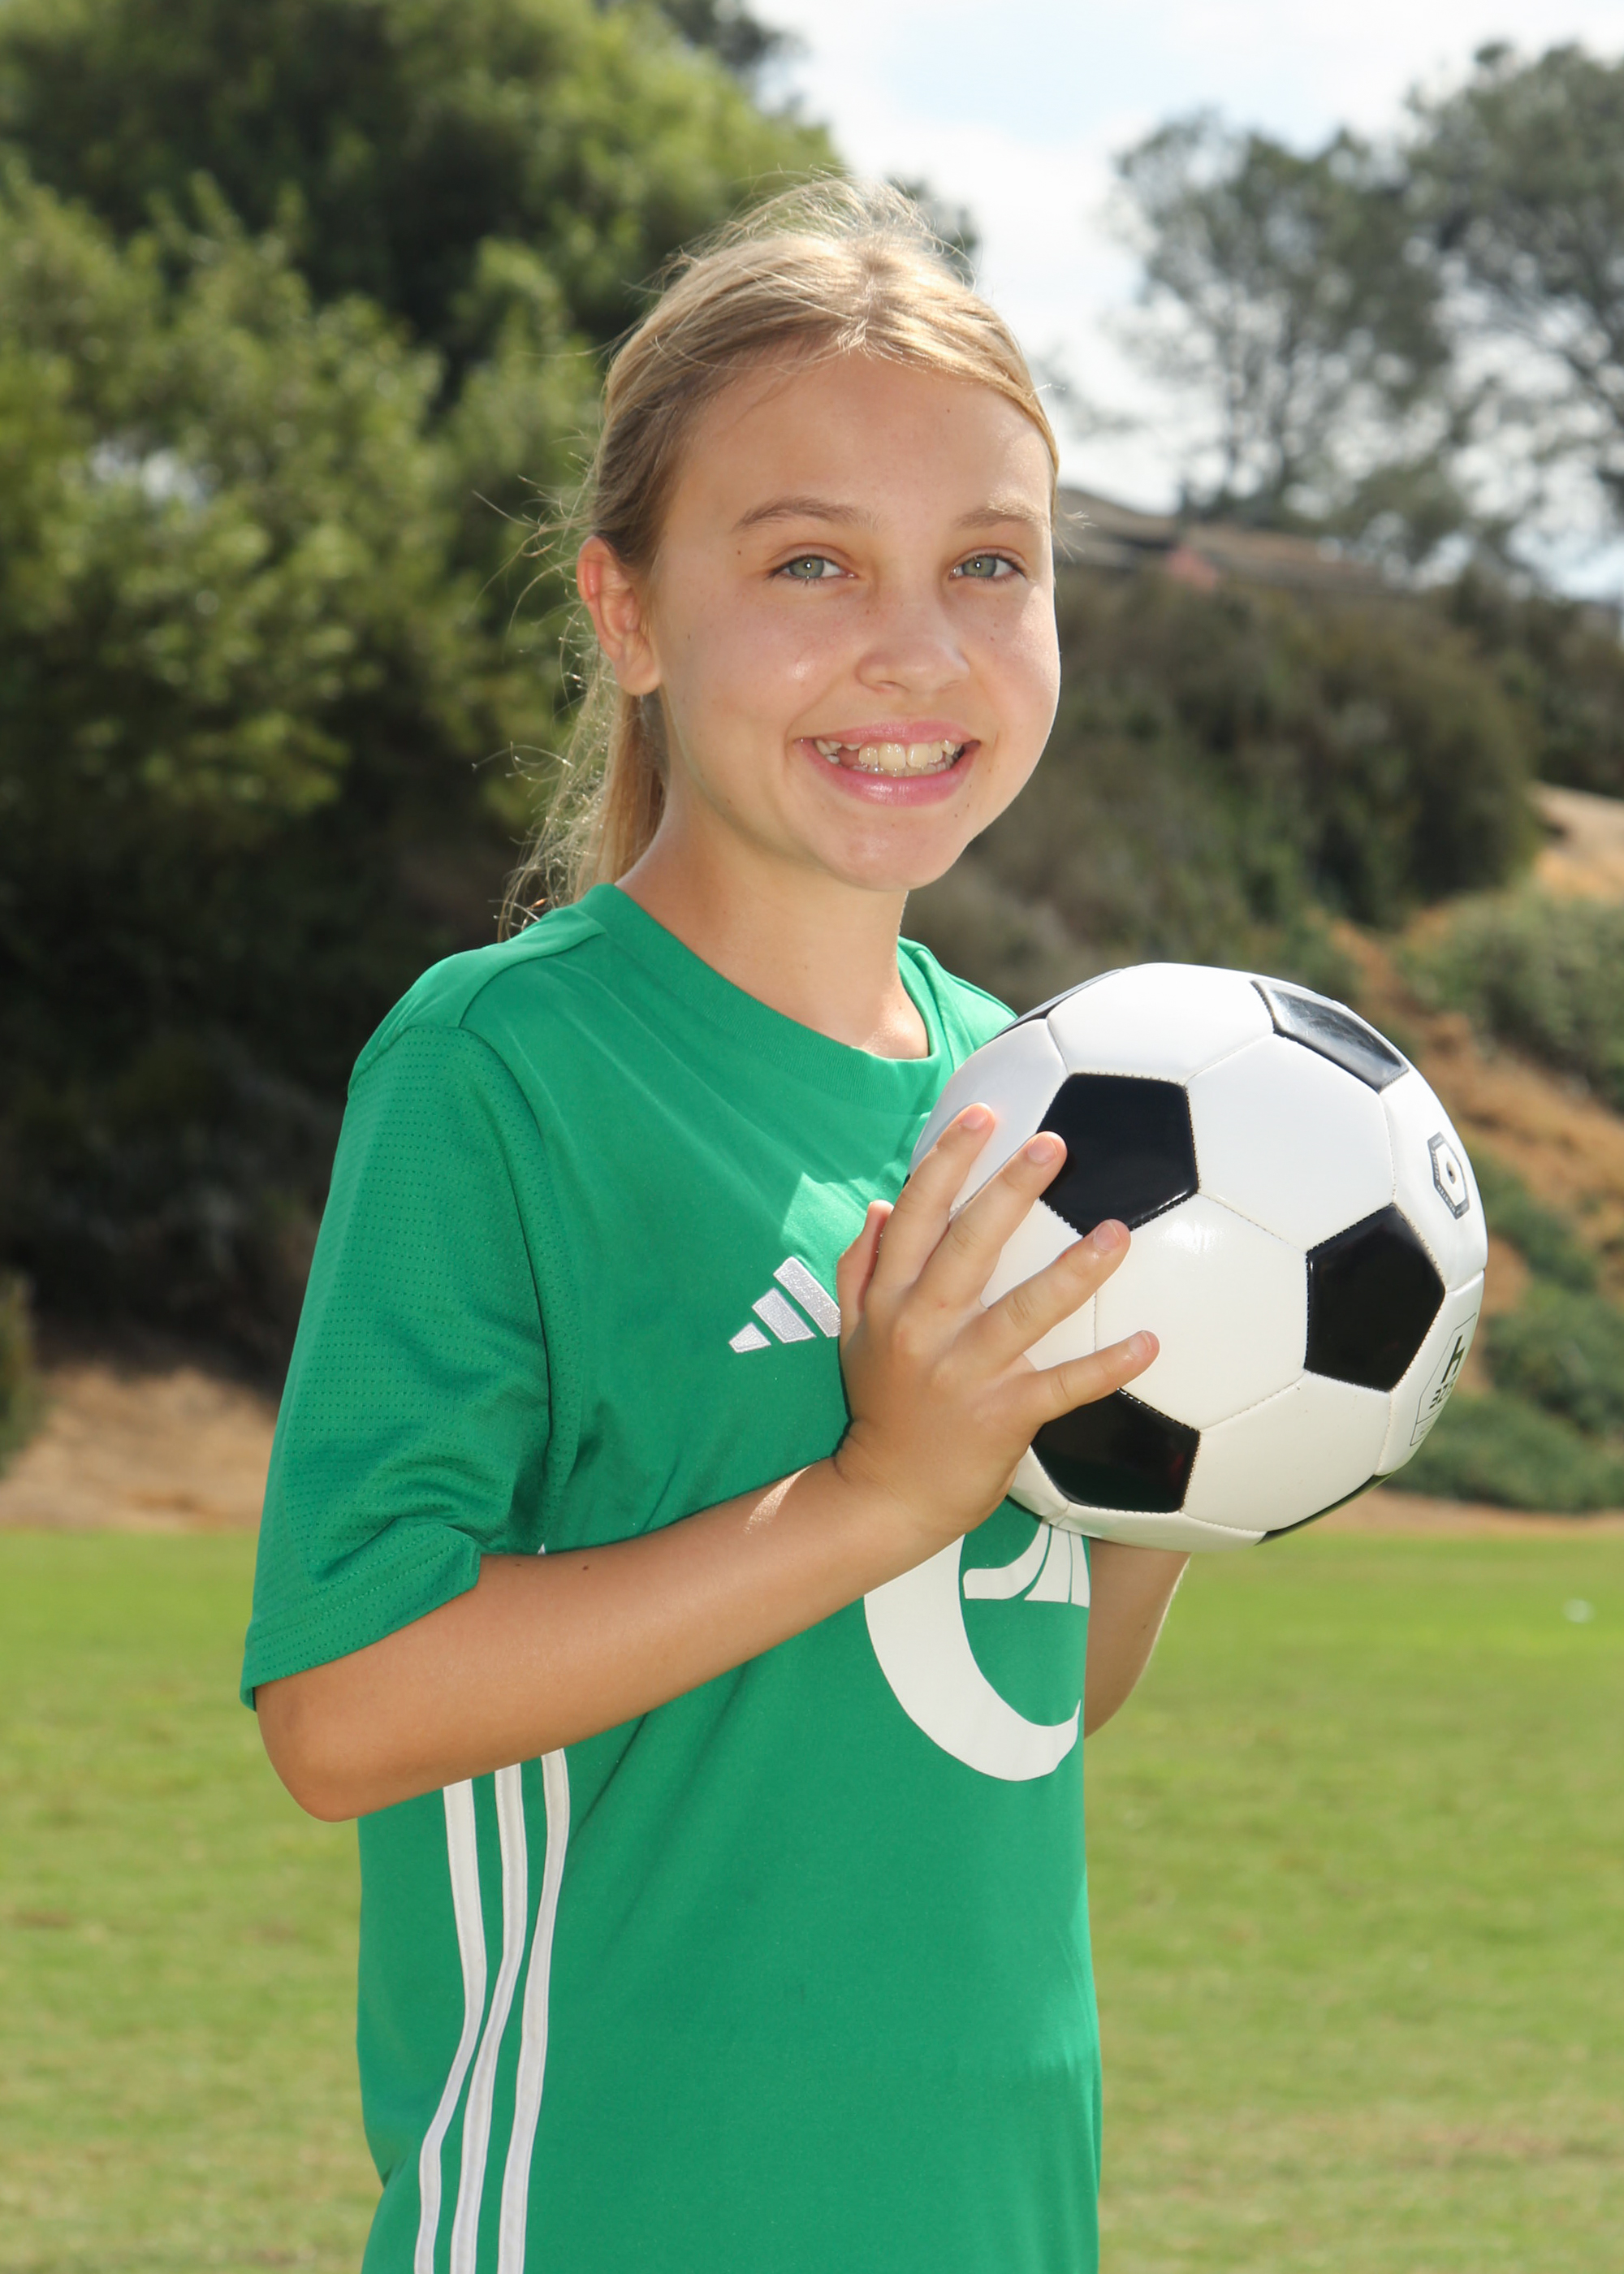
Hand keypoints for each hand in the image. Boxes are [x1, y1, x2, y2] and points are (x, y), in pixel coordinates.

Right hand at [833, 1105, 1157, 1559]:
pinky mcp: (1003, 1417)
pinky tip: (1149, 1343)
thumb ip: (859, 1267)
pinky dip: (1105, 1366)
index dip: (947, 1162)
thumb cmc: (881, 1406)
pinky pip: (1062, 1387)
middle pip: (968, 1247)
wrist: (888, 1497)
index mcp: (889, 1299)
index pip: (916, 1216)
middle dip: (1009, 1191)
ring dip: (1073, 1273)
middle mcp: (923, 1328)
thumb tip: (879, 1203)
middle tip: (1054, 1143)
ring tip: (1117, 1233)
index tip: (981, 1114)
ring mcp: (964, 1374)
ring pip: (1023, 1312)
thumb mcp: (853, 1333)